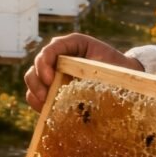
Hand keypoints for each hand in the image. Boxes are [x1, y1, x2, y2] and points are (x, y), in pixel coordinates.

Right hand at [25, 33, 142, 111]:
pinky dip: (38, 103)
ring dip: (34, 93)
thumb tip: (77, 81)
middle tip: (45, 96)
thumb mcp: (106, 62)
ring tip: (44, 104)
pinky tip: (46, 111)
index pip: (50, 50)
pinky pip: (37, 96)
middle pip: (36, 66)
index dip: (44, 64)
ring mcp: (54, 74)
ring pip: (32, 80)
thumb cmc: (115, 68)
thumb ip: (91, 66)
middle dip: (37, 81)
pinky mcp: (53, 89)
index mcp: (70, 45)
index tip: (50, 80)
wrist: (123, 80)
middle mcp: (58, 58)